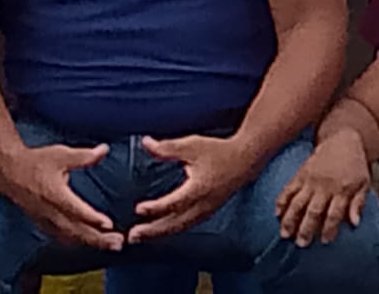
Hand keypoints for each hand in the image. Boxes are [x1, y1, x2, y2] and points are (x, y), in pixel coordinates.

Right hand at [0, 142, 123, 250]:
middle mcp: (50, 211)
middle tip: (118, 243)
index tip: (109, 225)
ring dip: (91, 242)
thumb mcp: (61, 154)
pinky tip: (90, 242)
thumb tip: (104, 150)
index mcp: (54, 194)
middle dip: (98, 238)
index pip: (76, 210)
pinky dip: (78, 241)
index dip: (92, 218)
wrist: (10, 171)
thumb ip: (84, 156)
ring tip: (111, 245)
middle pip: (76, 230)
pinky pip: (62, 237)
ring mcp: (46, 220)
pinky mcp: (43, 224)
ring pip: (70, 237)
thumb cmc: (36, 161)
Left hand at [128, 134, 255, 242]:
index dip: (155, 208)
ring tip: (141, 237)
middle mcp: (202, 204)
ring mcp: (206, 210)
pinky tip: (161, 230)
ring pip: (180, 227)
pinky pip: (187, 225)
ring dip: (160, 233)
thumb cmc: (218, 151)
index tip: (139, 209)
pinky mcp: (207, 211)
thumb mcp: (192, 146)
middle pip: (174, 223)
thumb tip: (146, 143)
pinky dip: (171, 230)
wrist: (245, 159)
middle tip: (133, 236)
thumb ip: (167, 148)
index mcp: (199, 189)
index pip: (173, 203)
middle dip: (153, 231)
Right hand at [274, 129, 370, 246]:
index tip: (324, 241)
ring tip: (284, 233)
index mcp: (342, 189)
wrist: (342, 139)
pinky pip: (288, 189)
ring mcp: (310, 179)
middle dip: (306, 228)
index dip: (329, 229)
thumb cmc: (355, 164)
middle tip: (301, 243)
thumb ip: (358, 204)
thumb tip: (355, 223)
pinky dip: (281, 201)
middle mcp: (324, 186)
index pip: (334, 213)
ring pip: (298, 202)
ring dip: (290, 219)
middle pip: (314, 210)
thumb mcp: (364, 183)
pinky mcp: (300, 173)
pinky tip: (276, 213)